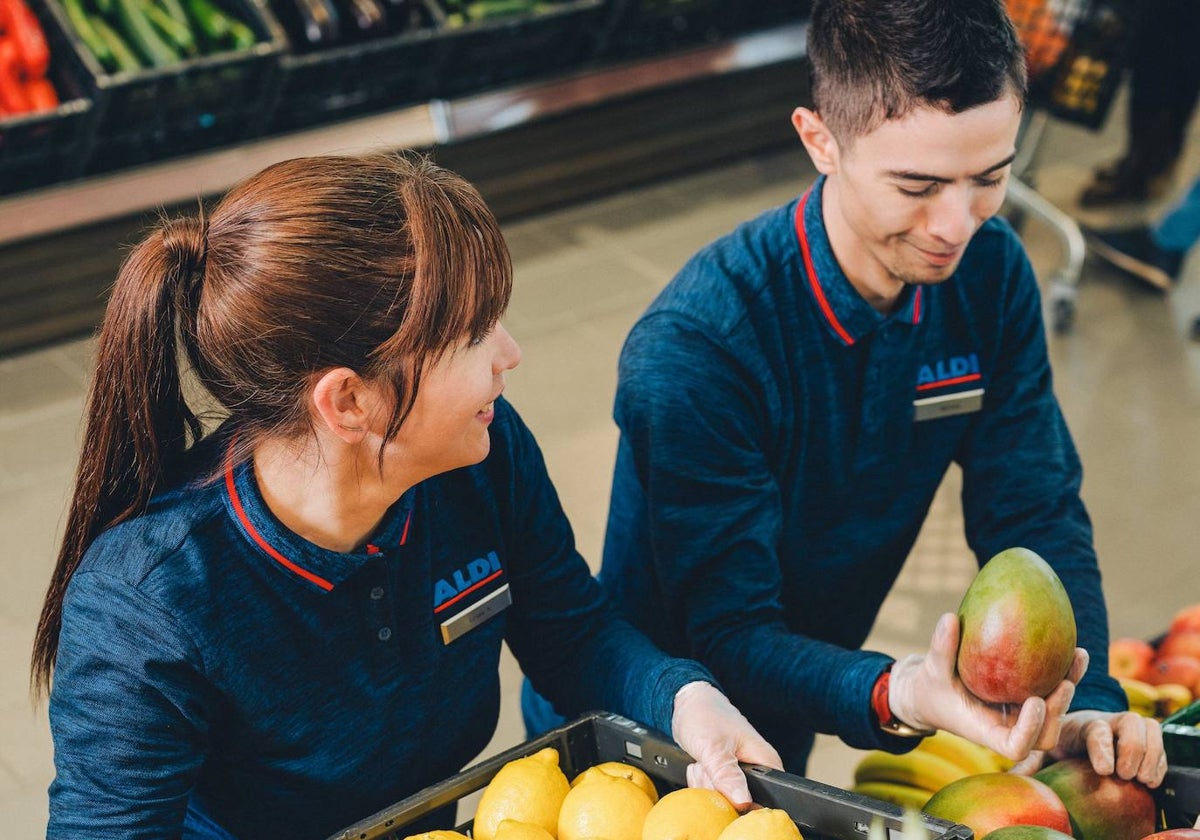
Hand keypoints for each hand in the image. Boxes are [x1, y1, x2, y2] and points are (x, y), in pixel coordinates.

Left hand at [671, 681, 782, 807]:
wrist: (688, 705)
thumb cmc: (704, 716)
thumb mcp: (713, 747)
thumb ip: (727, 775)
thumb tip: (743, 802)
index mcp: (765, 761)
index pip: (768, 799)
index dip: (746, 804)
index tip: (724, 789)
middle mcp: (757, 770)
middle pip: (742, 804)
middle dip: (717, 791)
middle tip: (708, 767)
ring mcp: (740, 775)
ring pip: (724, 800)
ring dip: (706, 785)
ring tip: (703, 762)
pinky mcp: (725, 776)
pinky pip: (713, 793)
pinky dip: (701, 783)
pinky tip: (699, 766)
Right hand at [888, 613, 1087, 761]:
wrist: (934, 694)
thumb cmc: (930, 687)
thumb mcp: (931, 670)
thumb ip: (941, 648)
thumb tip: (949, 617)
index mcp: (987, 732)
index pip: (1016, 747)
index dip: (1030, 730)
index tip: (1033, 700)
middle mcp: (1009, 729)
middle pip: (1045, 735)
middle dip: (1057, 711)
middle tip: (1064, 682)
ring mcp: (1020, 717)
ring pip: (1054, 714)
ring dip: (1068, 690)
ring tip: (1077, 657)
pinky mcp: (1025, 700)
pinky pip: (1050, 692)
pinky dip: (1063, 674)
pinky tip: (1072, 648)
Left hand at [1009, 710, 1166, 786]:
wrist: (1073, 738)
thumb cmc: (1054, 745)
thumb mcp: (1040, 751)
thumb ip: (1029, 761)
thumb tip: (1012, 778)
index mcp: (1077, 723)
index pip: (1096, 728)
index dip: (1103, 748)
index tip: (1104, 771)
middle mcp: (1104, 719)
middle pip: (1130, 722)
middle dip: (1132, 749)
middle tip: (1126, 775)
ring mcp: (1126, 727)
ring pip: (1149, 727)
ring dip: (1151, 754)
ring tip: (1143, 779)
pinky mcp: (1143, 738)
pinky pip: (1161, 742)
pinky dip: (1160, 761)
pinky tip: (1151, 780)